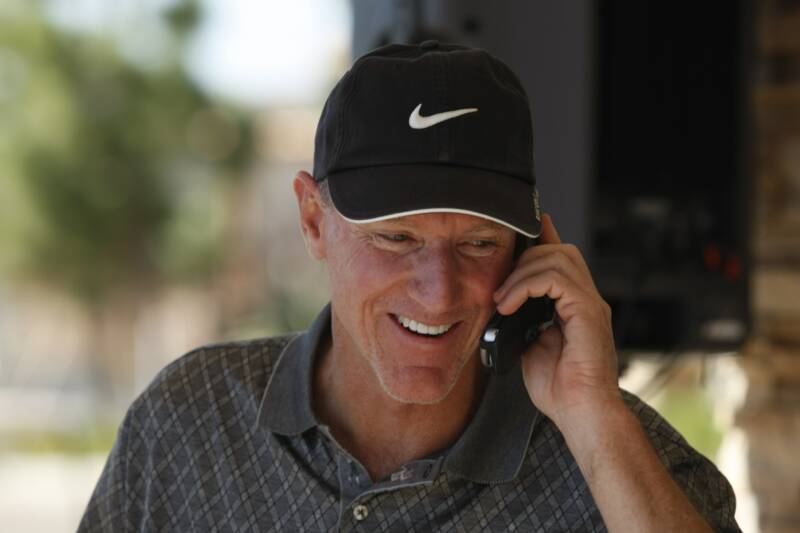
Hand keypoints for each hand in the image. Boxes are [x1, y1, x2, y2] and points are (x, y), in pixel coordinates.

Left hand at [493, 213, 620, 427]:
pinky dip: (527, 285)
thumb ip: (522, 322)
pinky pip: (557, 278)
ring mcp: (591, 303)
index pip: (560, 259)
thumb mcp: (530, 347)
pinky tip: (509, 305)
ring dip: (522, 273)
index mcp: (575, 306)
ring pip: (559, 257)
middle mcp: (587, 299)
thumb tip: (502, 307)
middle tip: (500, 290)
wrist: (581, 414)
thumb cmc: (560, 390)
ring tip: (502, 300)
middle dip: (524, 258)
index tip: (519, 231)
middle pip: (560, 250)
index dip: (541, 239)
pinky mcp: (589, 312)